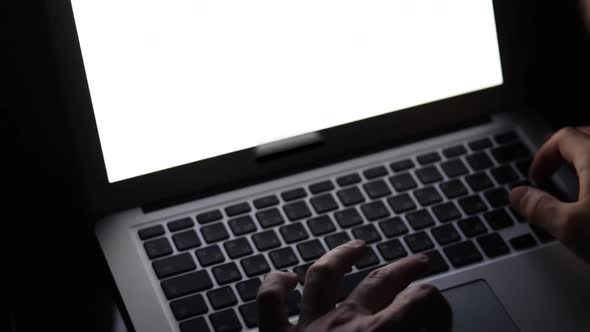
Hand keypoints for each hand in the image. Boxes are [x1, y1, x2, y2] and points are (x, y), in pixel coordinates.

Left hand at [256, 240, 451, 331]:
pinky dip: (274, 285)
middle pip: (381, 280)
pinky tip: (286, 277)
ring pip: (324, 274)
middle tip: (420, 263)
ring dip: (343, 256)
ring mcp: (308, 326)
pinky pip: (269, 302)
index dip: (438, 303)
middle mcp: (345, 323)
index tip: (440, 310)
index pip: (422, 301)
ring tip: (359, 247)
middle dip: (406, 269)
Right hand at [510, 126, 589, 262]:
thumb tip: (517, 195)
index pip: (563, 137)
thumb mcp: (571, 227)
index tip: (536, 177)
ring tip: (579, 175)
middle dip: (568, 149)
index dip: (543, 155)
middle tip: (555, 166)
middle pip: (587, 136)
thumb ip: (539, 207)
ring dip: (587, 158)